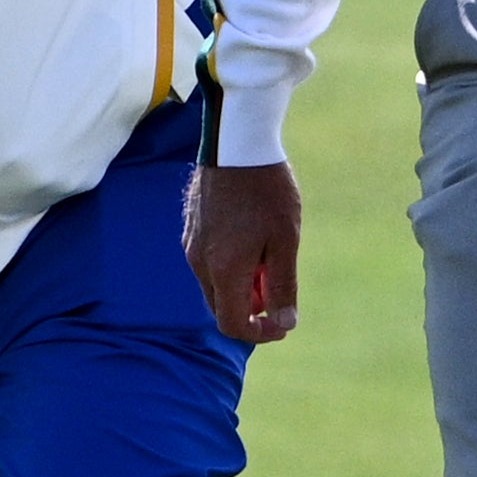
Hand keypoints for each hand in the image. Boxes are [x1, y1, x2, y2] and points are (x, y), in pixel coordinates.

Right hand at [185, 155, 305, 341]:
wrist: (236, 143)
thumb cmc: (266, 190)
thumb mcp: (285, 240)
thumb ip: (283, 285)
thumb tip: (285, 322)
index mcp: (223, 270)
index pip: (232, 324)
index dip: (259, 333)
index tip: (284, 323)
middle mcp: (199, 263)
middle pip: (221, 308)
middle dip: (251, 310)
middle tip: (280, 289)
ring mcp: (191, 244)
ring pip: (214, 285)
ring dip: (241, 287)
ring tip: (270, 261)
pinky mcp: (191, 229)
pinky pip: (208, 263)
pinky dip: (230, 268)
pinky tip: (253, 243)